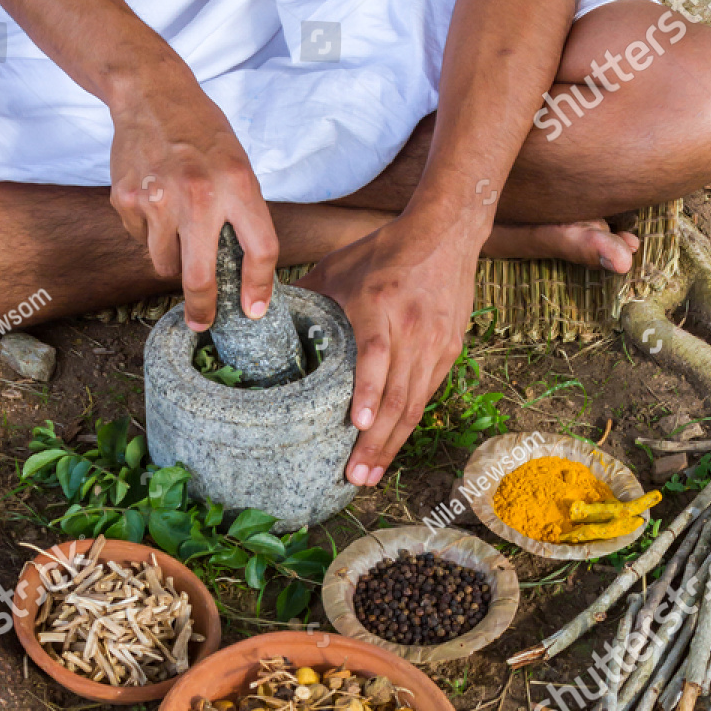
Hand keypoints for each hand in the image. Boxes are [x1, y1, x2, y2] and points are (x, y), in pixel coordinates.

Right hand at [109, 58, 278, 329]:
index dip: (259, 287)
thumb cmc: (202, 134)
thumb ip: (241, 213)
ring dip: (172, 259)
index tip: (253, 310)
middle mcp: (199, 195)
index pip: (259, 249)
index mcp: (238, 184)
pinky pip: (139, 238)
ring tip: (176, 223)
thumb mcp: (238, 165)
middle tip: (203, 323)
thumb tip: (240, 273)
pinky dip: (148, 231)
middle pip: (200, 277)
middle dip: (203, 308)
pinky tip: (153, 198)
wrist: (151, 95)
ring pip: (164, 263)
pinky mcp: (126, 199)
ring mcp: (157, 200)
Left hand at [301, 214, 483, 484]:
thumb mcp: (338, 267)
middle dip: (377, 440)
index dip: (369, 390)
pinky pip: (426, 395)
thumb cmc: (384, 250)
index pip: (376, 353)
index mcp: (379, 303)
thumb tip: (261, 319)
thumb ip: (306, 296)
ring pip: (415, 403)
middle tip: (356, 476)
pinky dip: (407, 424)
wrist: (447, 233)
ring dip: (392, 443)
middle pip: (398, 393)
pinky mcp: (449, 351)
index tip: (357, 423)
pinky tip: (391, 446)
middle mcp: (412, 327)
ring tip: (370, 475)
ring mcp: (435, 343)